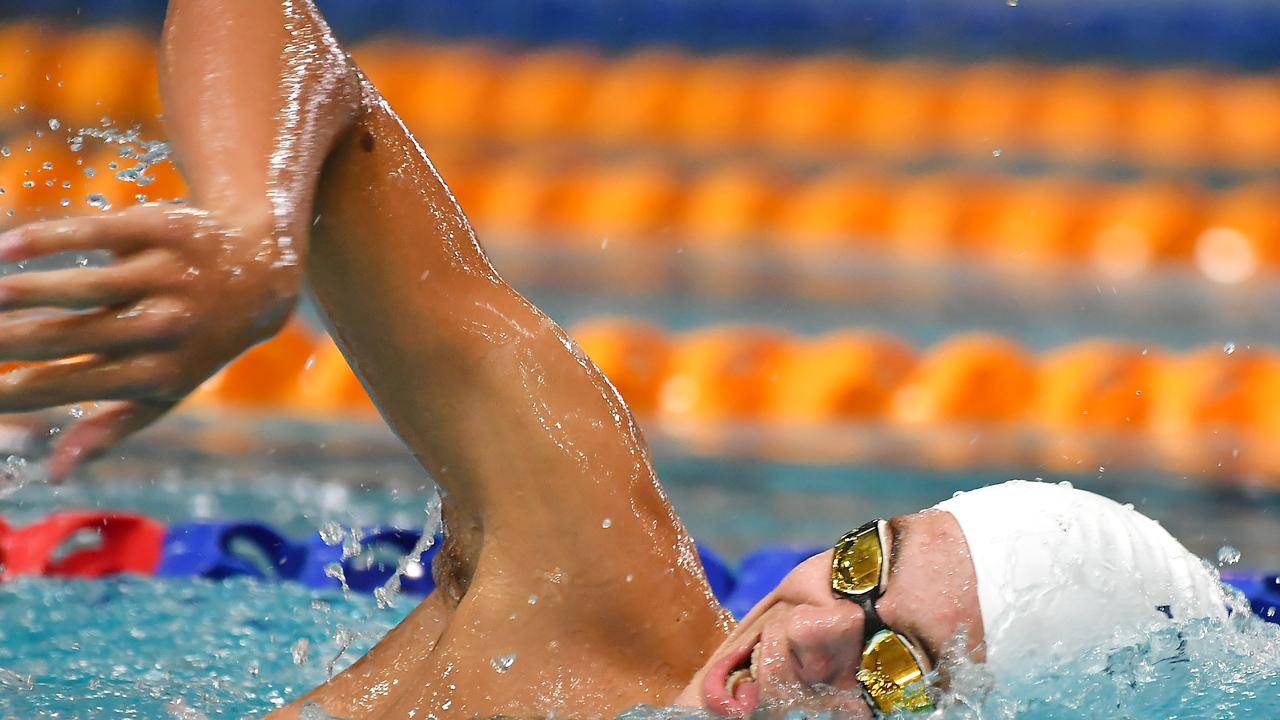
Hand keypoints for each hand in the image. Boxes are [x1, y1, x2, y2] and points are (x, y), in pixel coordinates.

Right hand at [0, 203, 302, 479]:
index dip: (12, 389)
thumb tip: (55, 472)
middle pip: (66, 336)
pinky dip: (48, 240)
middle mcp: (164, 325)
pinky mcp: (162, 230)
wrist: (261, 273)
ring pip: (80, 286)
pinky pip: (97, 233)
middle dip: (3, 339)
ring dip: (20, 291)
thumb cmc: (197, 341)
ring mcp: (165, 276)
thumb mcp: (168, 390)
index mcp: (158, 372)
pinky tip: (6, 250)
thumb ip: (111, 428)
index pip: (69, 385)